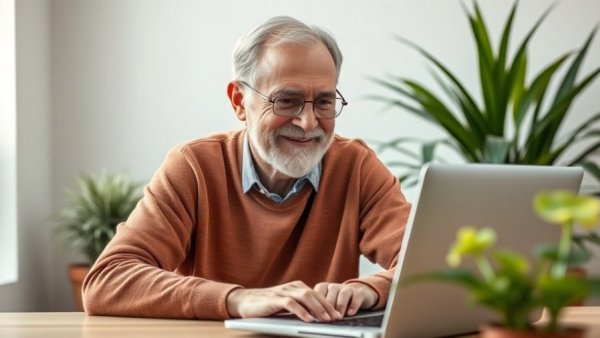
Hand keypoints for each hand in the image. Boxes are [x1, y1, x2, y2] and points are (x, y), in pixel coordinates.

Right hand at [226, 281, 342, 321]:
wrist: (245, 301)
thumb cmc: (268, 305)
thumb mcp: (287, 304)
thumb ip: (300, 306)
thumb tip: (318, 316)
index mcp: (297, 287)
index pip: (317, 294)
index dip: (328, 304)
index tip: (337, 315)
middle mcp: (292, 287)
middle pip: (314, 294)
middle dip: (327, 307)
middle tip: (336, 318)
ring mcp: (283, 291)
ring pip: (305, 297)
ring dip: (317, 308)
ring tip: (325, 319)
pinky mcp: (274, 299)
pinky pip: (291, 303)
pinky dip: (301, 311)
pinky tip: (308, 319)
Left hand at [313, 282, 377, 316]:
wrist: (358, 294)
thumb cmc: (338, 301)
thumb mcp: (328, 302)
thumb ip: (320, 306)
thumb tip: (313, 316)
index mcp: (324, 287)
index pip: (318, 292)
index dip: (318, 304)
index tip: (316, 315)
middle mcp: (335, 286)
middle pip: (331, 293)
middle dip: (329, 306)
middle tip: (328, 318)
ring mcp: (347, 288)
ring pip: (343, 294)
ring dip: (340, 305)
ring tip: (339, 317)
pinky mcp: (359, 292)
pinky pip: (356, 297)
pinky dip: (353, 305)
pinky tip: (350, 313)